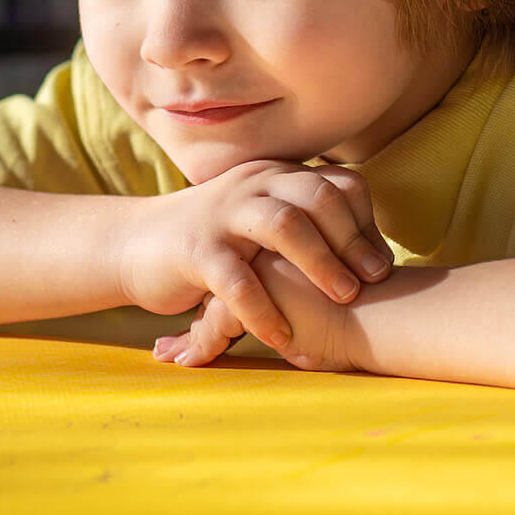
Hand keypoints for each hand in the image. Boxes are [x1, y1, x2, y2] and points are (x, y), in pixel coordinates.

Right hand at [117, 159, 390, 351]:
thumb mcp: (260, 219)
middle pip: (318, 196)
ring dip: (320, 262)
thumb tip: (369, 252)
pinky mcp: (196, 251)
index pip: (339, 183)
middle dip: (353, 239)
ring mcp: (223, 215)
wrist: (134, 243)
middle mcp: (252, 185)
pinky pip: (237, 280)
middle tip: (374, 280)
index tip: (380, 264)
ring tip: (343, 299)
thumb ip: (304, 221)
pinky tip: (283, 338)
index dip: (367, 221)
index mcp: (274, 176)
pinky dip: (265, 311)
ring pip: (283, 224)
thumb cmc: (212, 241)